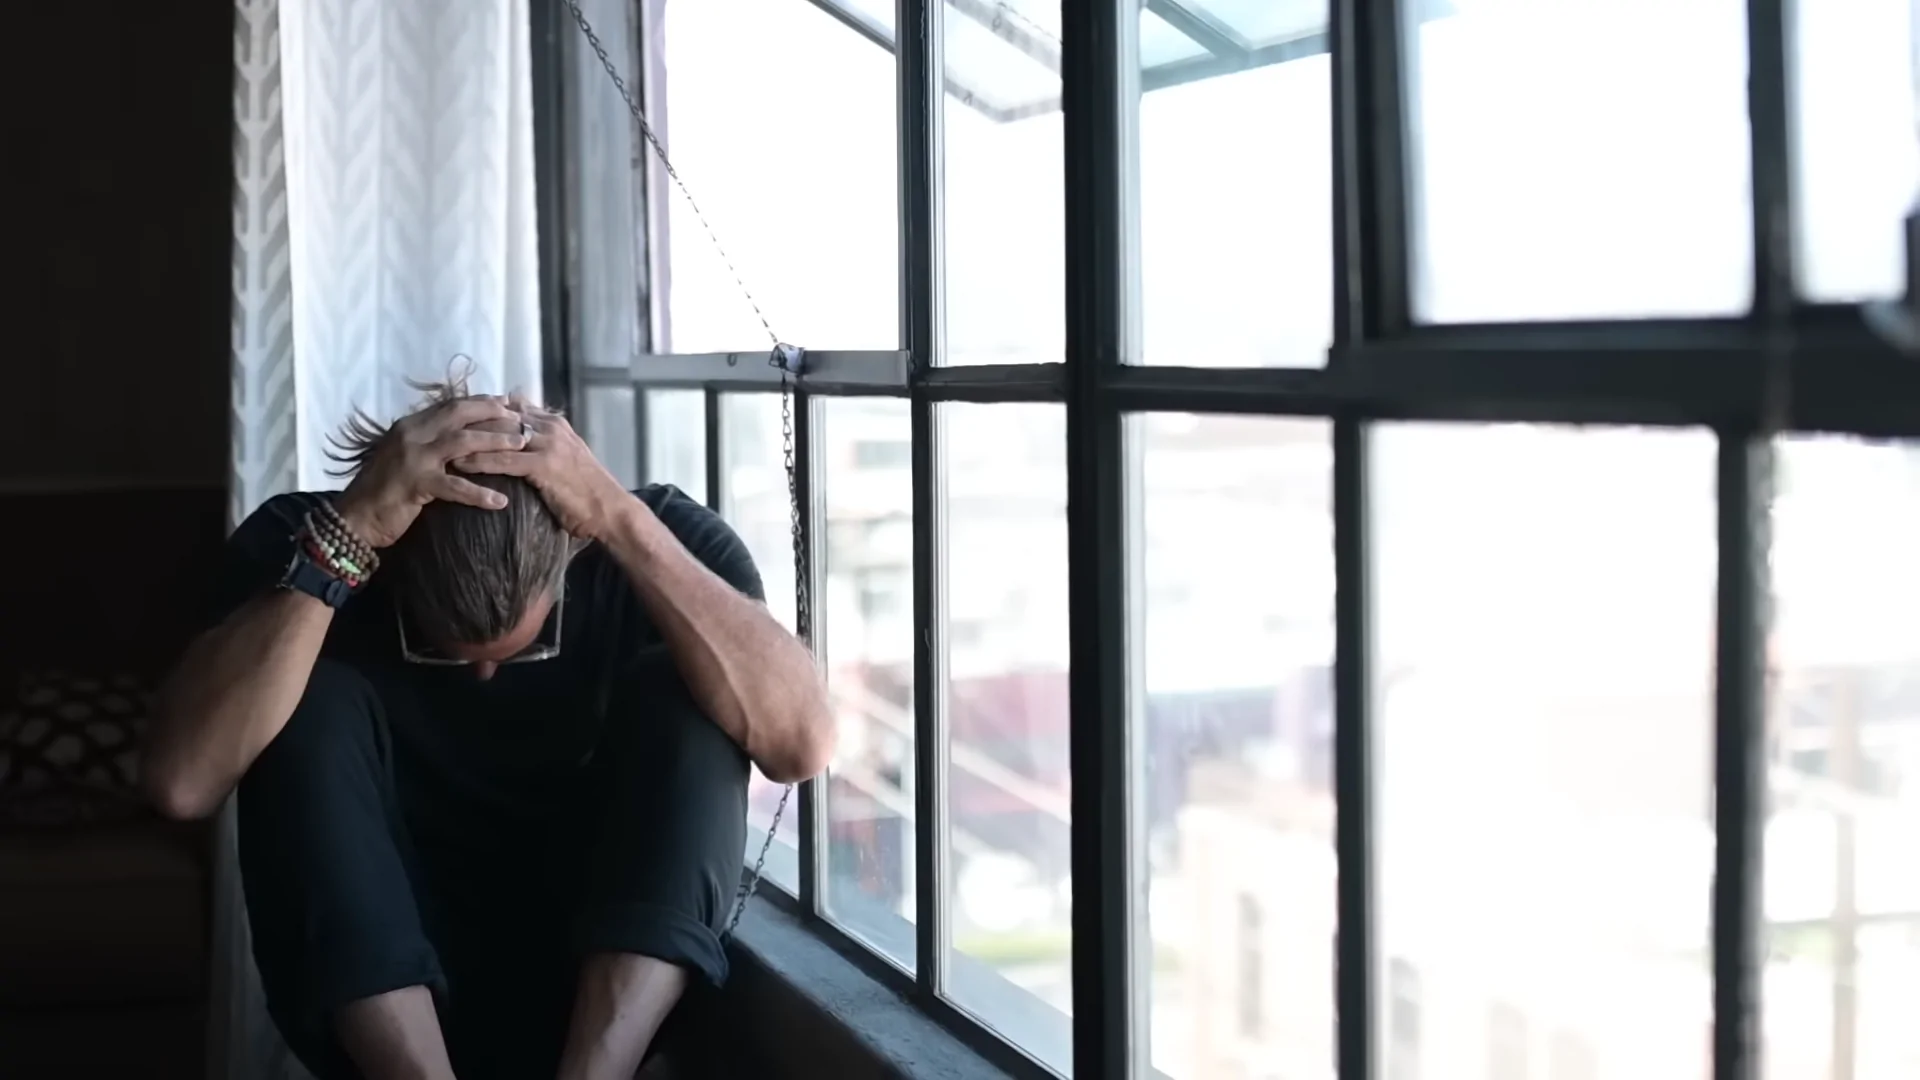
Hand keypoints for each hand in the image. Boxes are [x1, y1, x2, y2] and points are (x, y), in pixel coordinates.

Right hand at [333, 396, 528, 547]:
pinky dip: (479, 493)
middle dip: (493, 413)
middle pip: (459, 414)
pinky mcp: (415, 484)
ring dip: (495, 442)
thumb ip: (429, 443)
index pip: (451, 405)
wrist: (354, 518)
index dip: (481, 402)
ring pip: (462, 442)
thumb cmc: (385, 490)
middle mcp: (411, 434)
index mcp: (410, 425)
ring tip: (521, 446)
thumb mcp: (407, 458)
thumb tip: (461, 435)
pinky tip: (501, 501)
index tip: (508, 401)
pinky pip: (455, 486)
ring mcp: (412, 457)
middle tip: (522, 419)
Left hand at [452, 403, 632, 540]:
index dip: (482, 410)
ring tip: (442, 447)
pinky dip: (480, 462)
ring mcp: (548, 444)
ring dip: (468, 440)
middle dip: (468, 421)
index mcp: (553, 423)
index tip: (457, 418)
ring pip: (498, 435)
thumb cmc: (586, 492)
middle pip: (499, 415)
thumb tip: (518, 446)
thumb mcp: (565, 459)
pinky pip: (504, 460)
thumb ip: (543, 448)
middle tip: (440, 428)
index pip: (511, 406)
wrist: (610, 510)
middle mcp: (550, 427)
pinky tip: (460, 466)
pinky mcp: (545, 465)